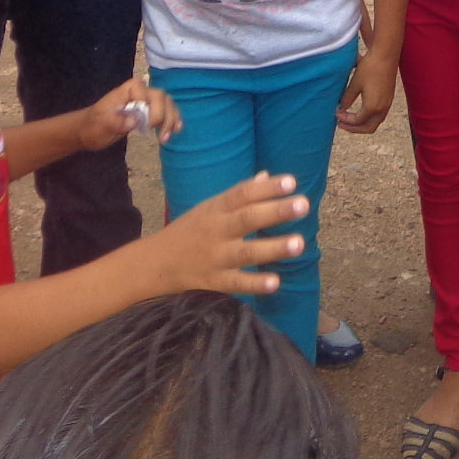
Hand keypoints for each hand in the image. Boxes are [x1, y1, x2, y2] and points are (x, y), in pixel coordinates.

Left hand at [79, 78, 177, 148]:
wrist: (90, 130)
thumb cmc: (93, 126)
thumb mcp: (100, 126)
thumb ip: (115, 121)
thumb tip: (134, 121)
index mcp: (127, 90)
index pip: (144, 91)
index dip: (148, 106)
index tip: (144, 124)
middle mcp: (139, 93)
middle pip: (160, 97)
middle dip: (164, 115)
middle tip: (160, 136)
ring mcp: (145, 102)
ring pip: (167, 104)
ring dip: (171, 119)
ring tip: (166, 138)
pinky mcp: (149, 112)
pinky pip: (166, 111)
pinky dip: (173, 119)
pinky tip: (176, 130)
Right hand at [151, 171, 309, 295]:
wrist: (154, 263)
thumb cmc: (190, 230)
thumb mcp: (210, 208)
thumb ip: (239, 195)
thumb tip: (268, 175)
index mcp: (216, 208)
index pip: (242, 193)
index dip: (267, 187)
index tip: (292, 182)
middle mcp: (216, 230)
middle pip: (247, 218)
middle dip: (276, 211)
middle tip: (303, 204)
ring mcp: (215, 257)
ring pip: (246, 251)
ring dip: (273, 248)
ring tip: (300, 243)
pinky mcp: (213, 281)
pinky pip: (236, 283)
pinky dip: (255, 283)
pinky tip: (276, 282)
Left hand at [336, 48, 398, 131]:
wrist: (386, 55)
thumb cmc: (370, 67)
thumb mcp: (355, 84)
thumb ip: (347, 99)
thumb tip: (341, 108)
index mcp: (372, 107)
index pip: (357, 121)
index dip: (346, 120)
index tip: (337, 114)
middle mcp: (382, 108)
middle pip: (369, 128)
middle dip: (354, 128)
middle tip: (342, 124)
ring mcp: (388, 103)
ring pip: (375, 122)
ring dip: (363, 123)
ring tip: (350, 119)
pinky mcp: (389, 97)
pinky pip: (380, 114)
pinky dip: (370, 117)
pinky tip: (362, 110)